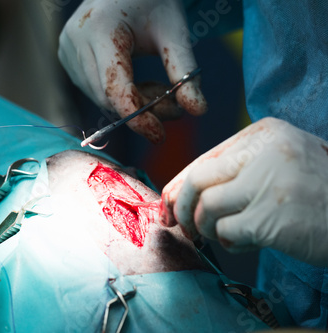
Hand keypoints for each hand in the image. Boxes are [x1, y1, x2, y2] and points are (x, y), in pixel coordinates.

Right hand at [58, 0, 206, 142]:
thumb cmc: (154, 3)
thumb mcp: (174, 32)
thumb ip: (184, 71)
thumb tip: (198, 111)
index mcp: (101, 29)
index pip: (115, 87)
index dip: (138, 117)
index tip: (160, 135)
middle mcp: (75, 41)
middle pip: (108, 97)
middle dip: (142, 111)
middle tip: (174, 108)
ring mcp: (66, 50)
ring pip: (100, 98)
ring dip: (132, 105)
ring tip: (159, 89)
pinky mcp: (66, 57)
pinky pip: (94, 91)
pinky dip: (119, 96)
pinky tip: (138, 82)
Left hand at [161, 117, 327, 265]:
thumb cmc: (321, 191)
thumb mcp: (282, 162)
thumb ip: (240, 168)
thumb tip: (183, 189)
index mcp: (265, 133)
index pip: (206, 159)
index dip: (180, 183)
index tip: (170, 201)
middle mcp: (264, 153)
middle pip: (198, 180)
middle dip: (180, 205)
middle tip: (178, 222)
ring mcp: (267, 185)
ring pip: (207, 209)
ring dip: (206, 227)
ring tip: (221, 233)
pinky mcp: (270, 219)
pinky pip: (226, 233)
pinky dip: (228, 243)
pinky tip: (245, 242)